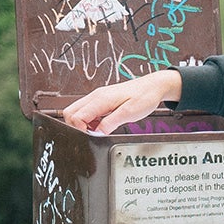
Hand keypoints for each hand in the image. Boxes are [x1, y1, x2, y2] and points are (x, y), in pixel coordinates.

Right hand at [62, 70, 182, 133]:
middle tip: (91, 136)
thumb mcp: (129, 113)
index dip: (79, 130)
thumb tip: (96, 134)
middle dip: (76, 127)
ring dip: (82, 124)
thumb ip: (110, 124)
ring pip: (77, 112)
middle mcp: (95, 96)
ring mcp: (97, 97)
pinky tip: (100, 126)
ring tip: (97, 131)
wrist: (153, 86)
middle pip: (70, 113)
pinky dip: (88, 121)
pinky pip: (86, 111)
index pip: (76, 116)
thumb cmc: (144, 97)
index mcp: (100, 99)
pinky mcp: (101, 100)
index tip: (90, 138)